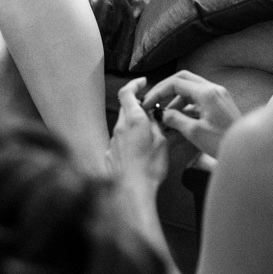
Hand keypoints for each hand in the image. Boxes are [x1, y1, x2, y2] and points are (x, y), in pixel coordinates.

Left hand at [107, 78, 168, 196]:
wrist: (132, 191)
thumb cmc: (150, 167)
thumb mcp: (162, 142)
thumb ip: (157, 124)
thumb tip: (154, 115)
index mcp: (133, 120)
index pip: (127, 92)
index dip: (134, 84)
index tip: (143, 82)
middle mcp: (119, 127)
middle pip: (125, 107)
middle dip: (137, 106)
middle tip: (151, 111)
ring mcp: (113, 141)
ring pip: (123, 124)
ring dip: (133, 124)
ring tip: (148, 135)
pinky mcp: (110, 153)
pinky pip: (119, 140)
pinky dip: (129, 139)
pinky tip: (139, 151)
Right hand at [141, 71, 241, 157]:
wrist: (247, 152)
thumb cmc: (222, 143)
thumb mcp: (194, 132)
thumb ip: (175, 119)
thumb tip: (162, 114)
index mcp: (207, 93)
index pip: (176, 82)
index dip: (158, 91)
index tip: (148, 103)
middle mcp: (213, 88)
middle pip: (183, 79)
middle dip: (166, 89)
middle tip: (153, 101)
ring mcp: (218, 94)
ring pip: (191, 88)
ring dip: (176, 97)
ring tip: (164, 114)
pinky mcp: (220, 102)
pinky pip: (199, 97)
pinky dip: (186, 104)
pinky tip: (179, 117)